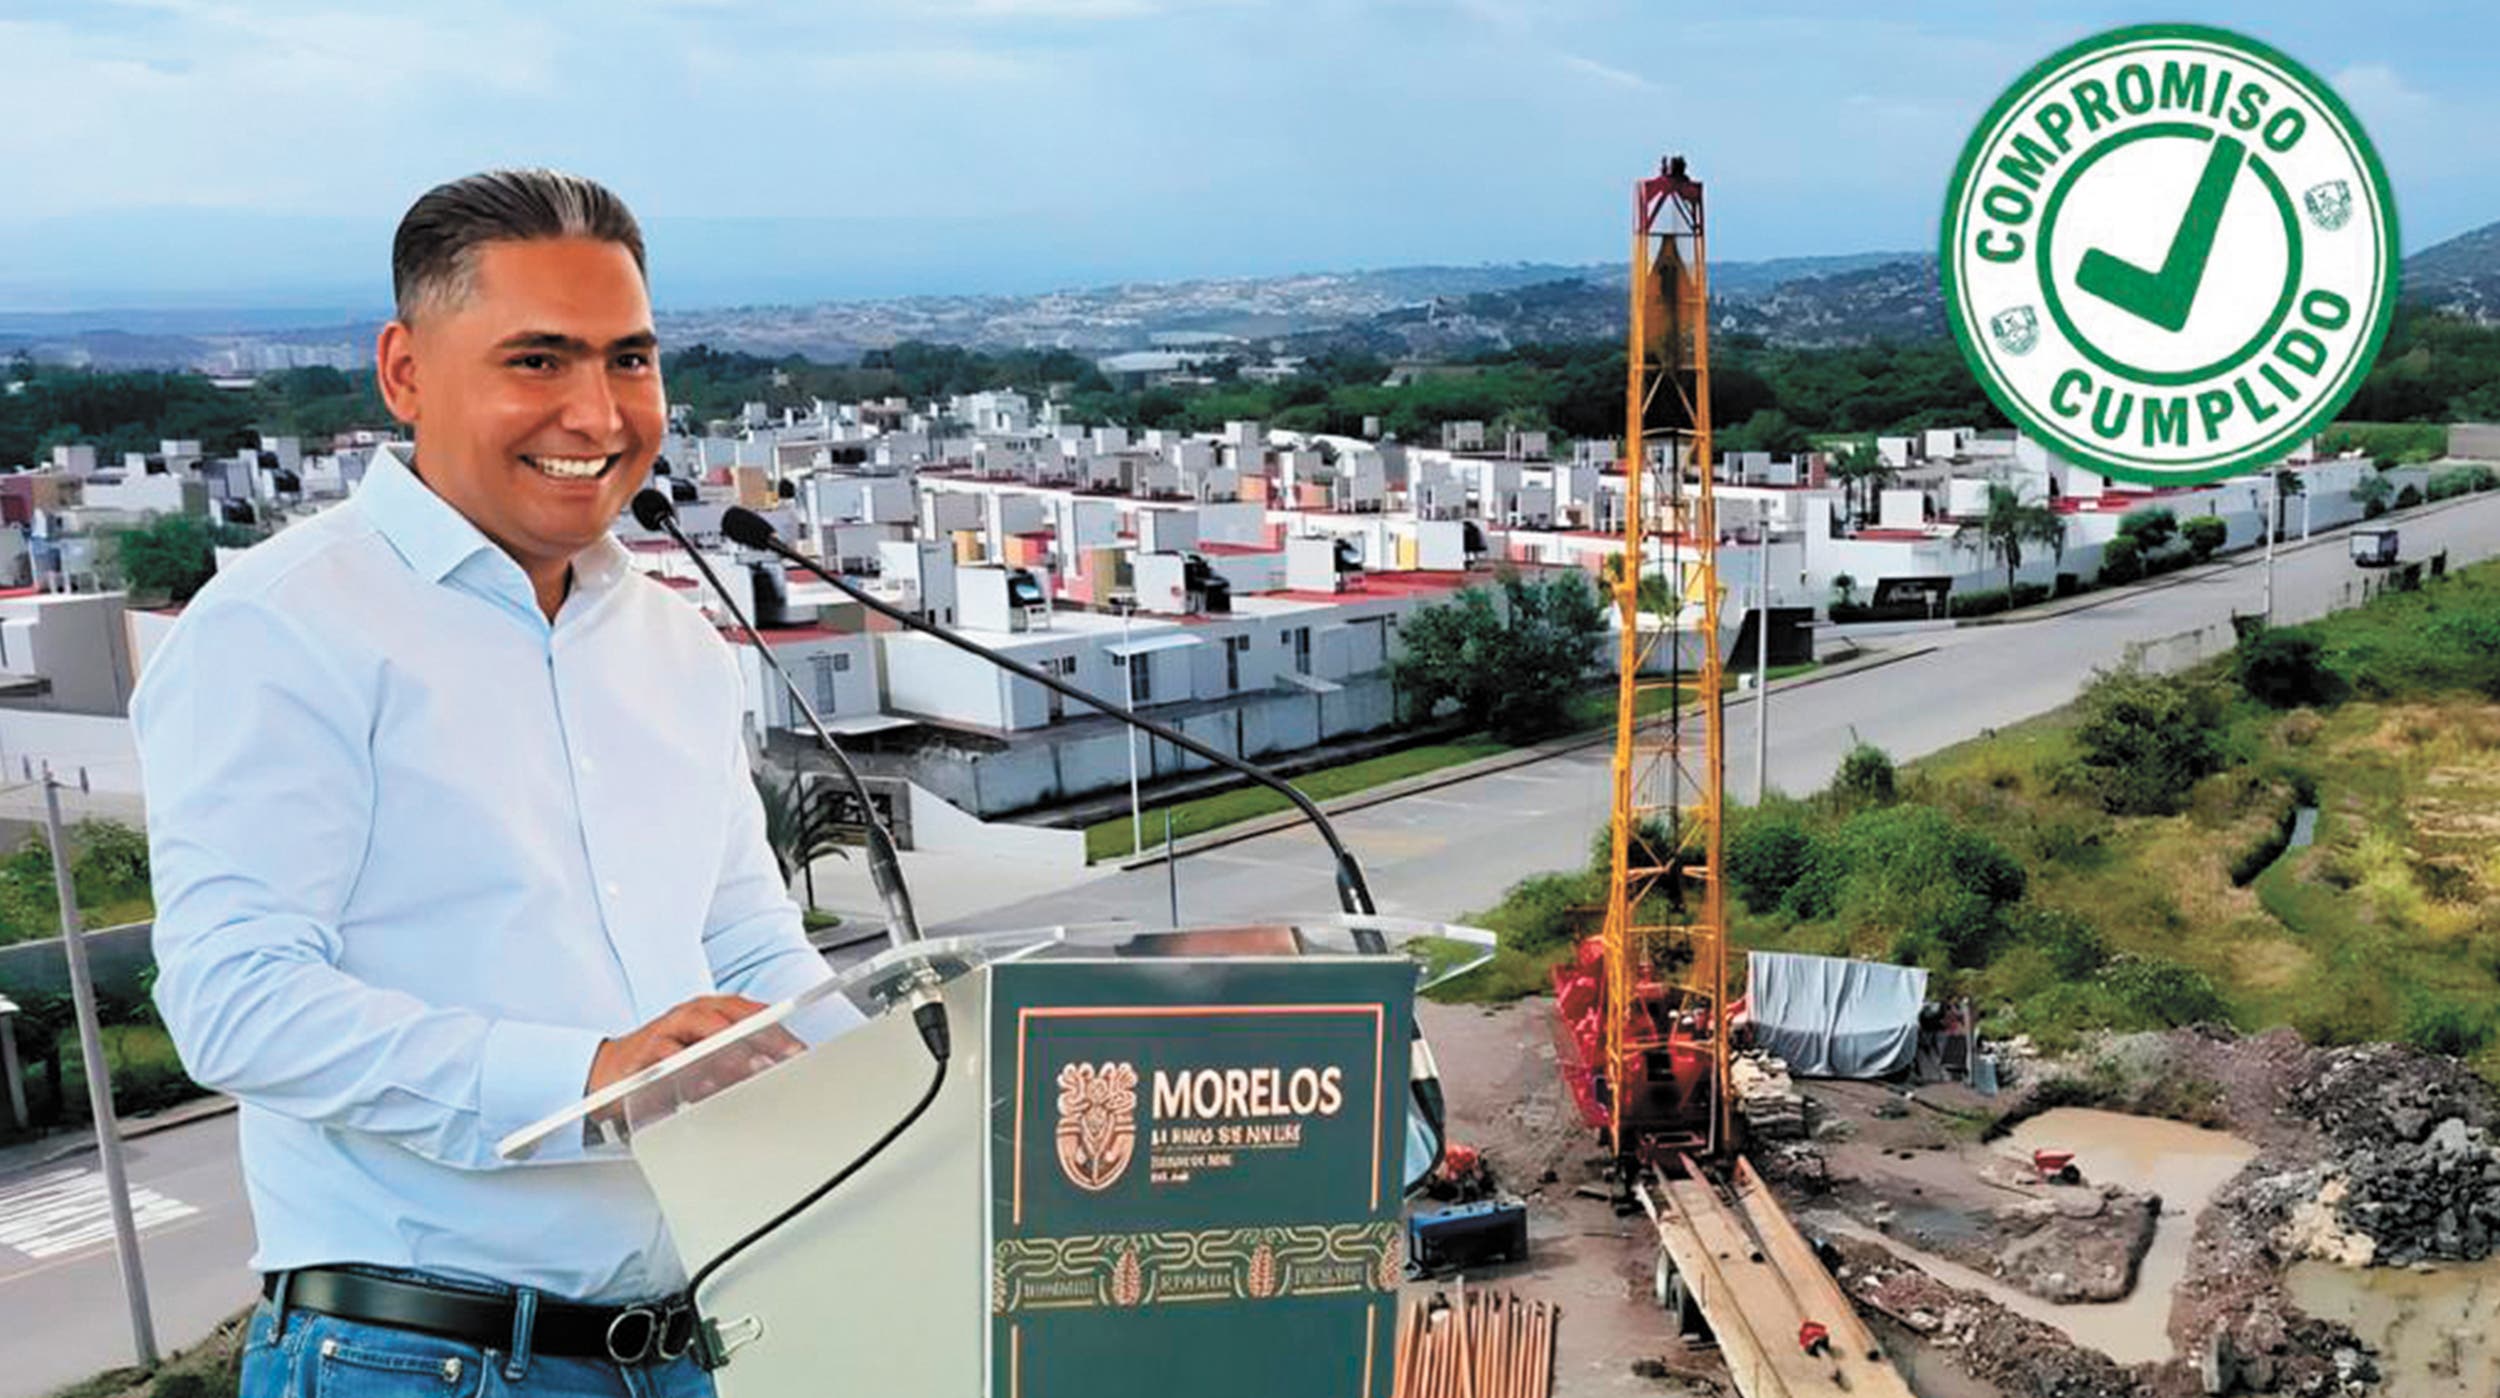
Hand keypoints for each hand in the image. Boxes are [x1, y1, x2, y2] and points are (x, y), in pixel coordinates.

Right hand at [584, 996, 806, 1135]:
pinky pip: (666, 1057)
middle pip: (728, 1016)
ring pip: (700, 1030)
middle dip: (757, 1035)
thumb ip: (738, 1061)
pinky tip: (700, 1083)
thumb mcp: (706, 1058)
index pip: (748, 1012)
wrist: (610, 1072)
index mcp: (709, 1012)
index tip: (797, 1050)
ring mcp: (667, 1031)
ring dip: (726, 1048)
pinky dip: (685, 1068)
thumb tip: (775, 1072)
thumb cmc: (666, 1061)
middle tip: (779, 1058)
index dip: (775, 1028)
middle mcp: (690, 1015)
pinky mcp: (644, 1053)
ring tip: (748, 1066)